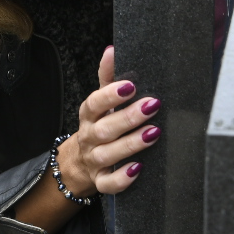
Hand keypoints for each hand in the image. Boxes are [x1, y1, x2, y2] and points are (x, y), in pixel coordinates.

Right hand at [54, 46, 161, 196]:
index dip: (110, 95)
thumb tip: (112, 49)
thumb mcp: (100, 102)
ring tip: (153, 134)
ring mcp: (94, 160)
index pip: (94, 103)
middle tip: (152, 106)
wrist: (80, 162)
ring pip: (107, 155)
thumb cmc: (98, 125)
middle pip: (104, 129)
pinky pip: (108, 184)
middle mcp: (90, 137)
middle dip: (128, 118)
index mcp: (89, 115)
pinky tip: (138, 169)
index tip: (131, 86)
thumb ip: (108, 77)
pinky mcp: (101, 180)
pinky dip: (122, 179)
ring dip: (130, 144)